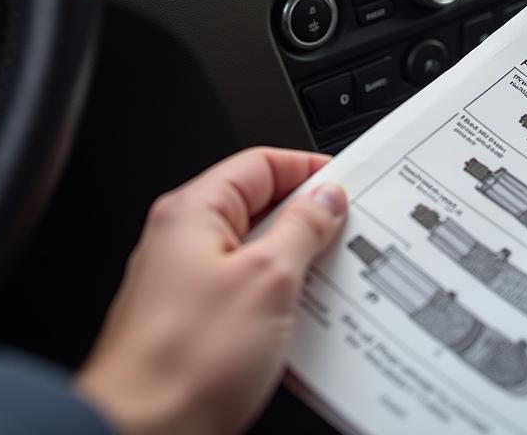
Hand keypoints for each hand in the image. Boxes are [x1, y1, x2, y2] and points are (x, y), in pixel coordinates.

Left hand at [75, 147, 347, 434]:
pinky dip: (274, 302)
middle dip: (306, 222)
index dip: (306, 170)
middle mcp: (182, 240)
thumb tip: (324, 199)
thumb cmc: (183, 362)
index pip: (260, 164)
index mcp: (193, 212)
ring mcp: (183, 282)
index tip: (344, 186)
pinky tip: (299, 325)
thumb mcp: (268, 281)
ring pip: (253, 254)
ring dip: (293, 266)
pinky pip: (243, 293)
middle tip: (344, 236)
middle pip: (258, 208)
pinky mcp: (191, 322)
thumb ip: (302, 229)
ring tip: (327, 284)